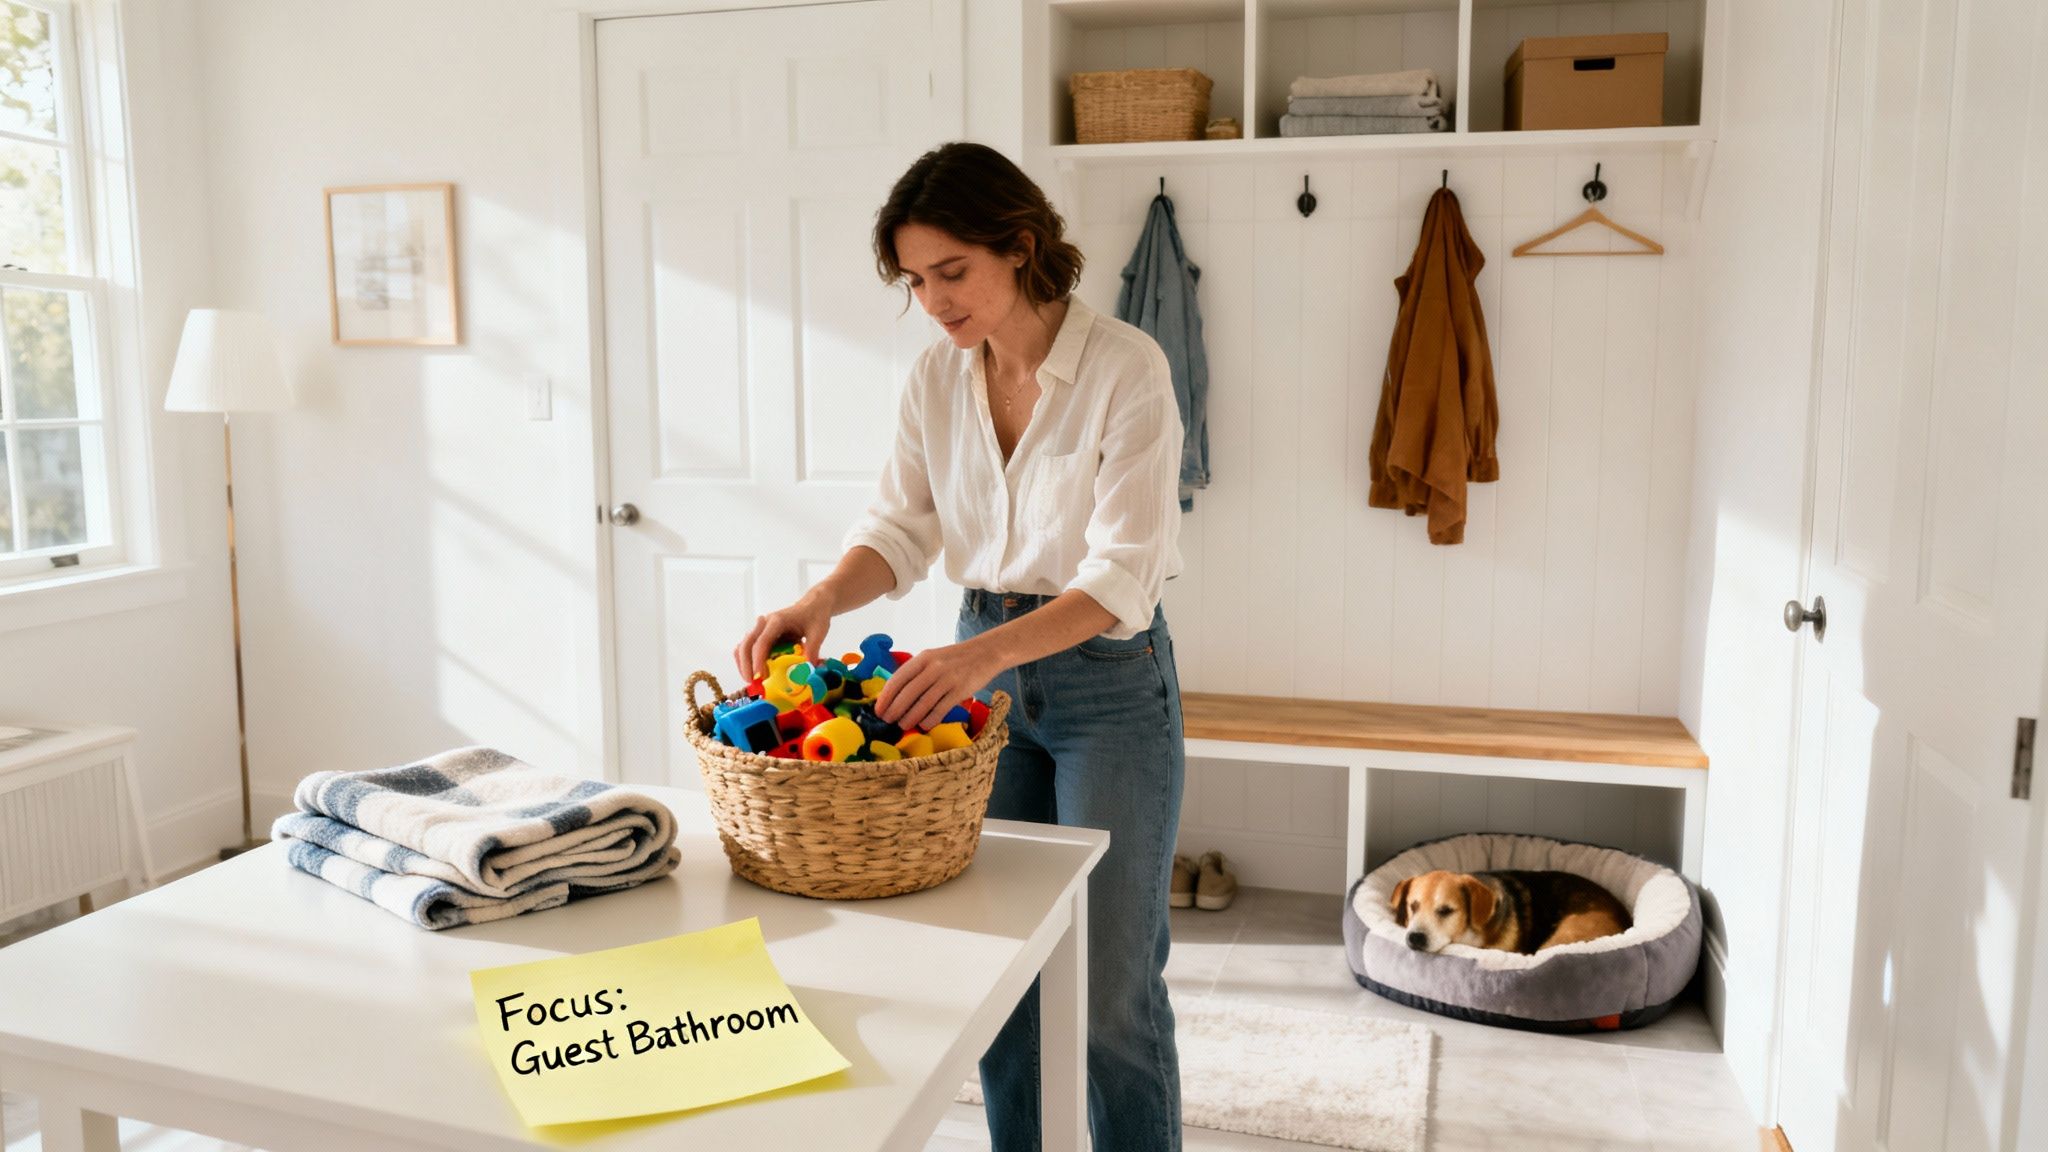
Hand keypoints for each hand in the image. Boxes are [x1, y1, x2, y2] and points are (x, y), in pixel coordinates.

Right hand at [734, 593, 833, 682]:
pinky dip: (747, 661)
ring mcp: (761, 629)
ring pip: (744, 646)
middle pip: (747, 644)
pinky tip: (755, 673)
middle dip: (746, 664)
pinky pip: (748, 648)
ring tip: (751, 680)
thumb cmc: (815, 617)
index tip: (759, 676)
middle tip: (751, 682)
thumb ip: (812, 649)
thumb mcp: (818, 632)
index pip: (762, 641)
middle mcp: (765, 623)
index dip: (758, 659)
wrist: (812, 605)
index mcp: (778, 621)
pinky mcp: (762, 635)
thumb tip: (807, 669)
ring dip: (744, 663)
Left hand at [875, 640, 1001, 731]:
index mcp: (923, 658)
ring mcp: (948, 679)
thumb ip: (917, 672)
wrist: (987, 652)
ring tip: (902, 726)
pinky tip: (924, 725)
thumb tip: (896, 695)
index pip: (898, 678)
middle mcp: (934, 667)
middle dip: (895, 710)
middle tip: (887, 721)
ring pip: (923, 703)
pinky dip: (930, 720)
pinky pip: (940, 709)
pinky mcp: (961, 691)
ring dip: (910, 718)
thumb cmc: (956, 658)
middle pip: (908, 693)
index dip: (886, 696)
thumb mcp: (934, 658)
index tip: (878, 710)